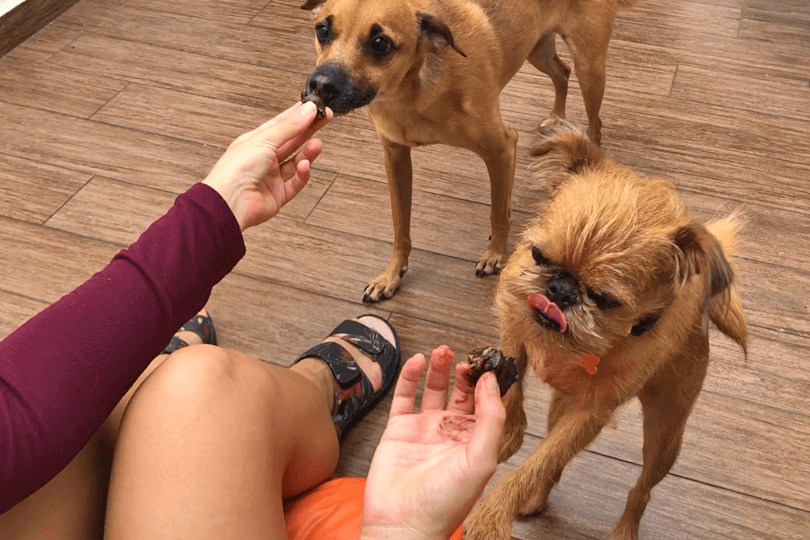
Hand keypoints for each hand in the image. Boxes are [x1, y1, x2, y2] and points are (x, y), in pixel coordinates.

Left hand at [203, 101, 331, 230]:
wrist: (230, 201)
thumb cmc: (236, 169)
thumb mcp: (265, 140)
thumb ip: (290, 126)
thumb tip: (307, 110)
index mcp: (255, 142)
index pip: (281, 124)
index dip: (299, 116)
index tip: (315, 107)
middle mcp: (264, 158)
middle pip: (292, 141)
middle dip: (309, 130)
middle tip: (325, 118)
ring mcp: (271, 177)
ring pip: (296, 162)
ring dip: (307, 153)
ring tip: (317, 144)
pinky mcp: (278, 194)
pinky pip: (296, 182)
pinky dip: (302, 174)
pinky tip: (305, 166)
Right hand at [360, 347, 505, 539]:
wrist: (403, 524)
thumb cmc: (444, 503)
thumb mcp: (480, 460)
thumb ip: (490, 419)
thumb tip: (491, 383)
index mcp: (475, 442)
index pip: (486, 404)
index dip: (488, 383)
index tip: (490, 362)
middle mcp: (451, 433)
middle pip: (461, 393)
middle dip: (465, 372)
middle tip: (467, 356)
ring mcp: (424, 430)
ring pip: (434, 389)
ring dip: (440, 368)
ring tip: (444, 350)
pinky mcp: (398, 429)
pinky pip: (405, 396)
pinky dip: (410, 376)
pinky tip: (417, 361)